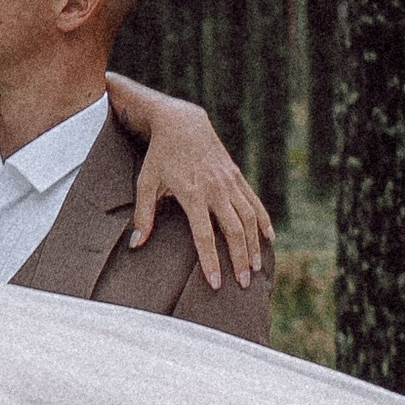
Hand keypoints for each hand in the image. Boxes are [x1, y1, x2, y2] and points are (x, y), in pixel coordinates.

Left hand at [110, 85, 272, 288]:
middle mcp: (215, 189)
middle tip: (243, 283)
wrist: (181, 122)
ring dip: (254, 244)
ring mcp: (228, 181)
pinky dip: (263, 220)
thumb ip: (143, 215)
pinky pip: (253, 201)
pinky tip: (269, 238)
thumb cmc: (159, 155)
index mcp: (192, 194)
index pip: (204, 235)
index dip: (210, 261)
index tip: (215, 283)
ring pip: (248, 218)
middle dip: (239, 259)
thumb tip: (136, 244)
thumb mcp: (146, 182)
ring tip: (256, 268)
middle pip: (233, 230)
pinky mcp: (236, 175)